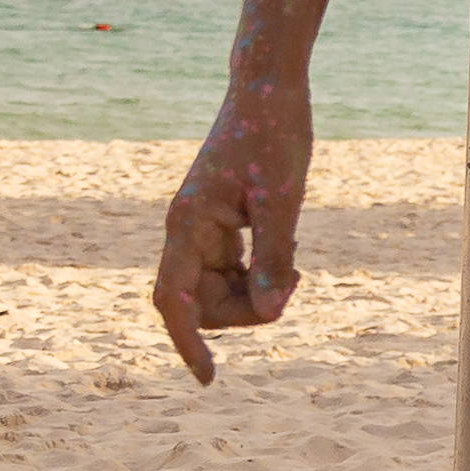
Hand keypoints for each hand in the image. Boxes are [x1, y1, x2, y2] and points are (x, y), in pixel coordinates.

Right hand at [153, 75, 314, 384]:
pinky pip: (232, 271)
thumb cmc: (274, 135)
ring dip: (256, 292)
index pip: (175, 302)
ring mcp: (200, 230)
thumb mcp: (282, 199)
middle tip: (294, 280)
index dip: (188, 344)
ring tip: (294, 264)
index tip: (208, 380)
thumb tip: (271, 315)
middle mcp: (185, 232)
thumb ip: (273, 258)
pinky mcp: (219, 225)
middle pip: (203, 304)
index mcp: (187, 225)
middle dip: (247, 309)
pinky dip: (259, 273)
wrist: (268, 90)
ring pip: (220, 290)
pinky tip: (287, 255)